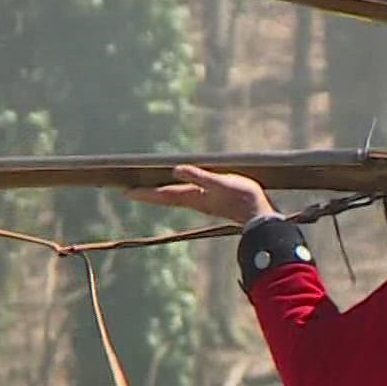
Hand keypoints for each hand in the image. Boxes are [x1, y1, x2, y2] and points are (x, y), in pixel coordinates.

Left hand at [125, 164, 277, 224]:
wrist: (260, 215)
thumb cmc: (243, 197)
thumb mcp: (221, 182)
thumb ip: (199, 177)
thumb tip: (176, 170)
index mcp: (193, 197)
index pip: (163, 194)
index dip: (145, 193)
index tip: (126, 192)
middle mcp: (194, 201)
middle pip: (164, 197)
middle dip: (147, 194)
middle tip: (128, 191)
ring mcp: (201, 203)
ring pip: (173, 198)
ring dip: (159, 194)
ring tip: (147, 189)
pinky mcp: (210, 202)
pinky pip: (185, 197)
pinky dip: (174, 193)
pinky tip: (176, 190)